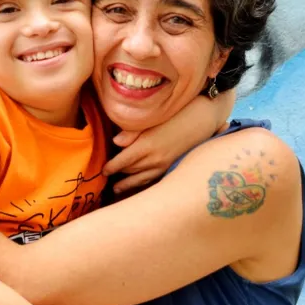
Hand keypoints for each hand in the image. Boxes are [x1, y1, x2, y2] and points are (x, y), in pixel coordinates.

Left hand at [103, 89, 234, 194]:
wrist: (202, 118)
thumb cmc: (176, 114)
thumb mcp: (152, 118)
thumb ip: (132, 131)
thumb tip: (115, 142)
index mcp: (146, 145)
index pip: (122, 161)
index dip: (111, 167)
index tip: (102, 171)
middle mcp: (154, 158)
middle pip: (130, 170)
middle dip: (118, 175)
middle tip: (106, 178)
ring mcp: (164, 164)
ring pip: (141, 178)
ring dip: (128, 185)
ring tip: (117, 189)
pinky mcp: (172, 166)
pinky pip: (153, 179)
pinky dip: (143, 184)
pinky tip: (138, 185)